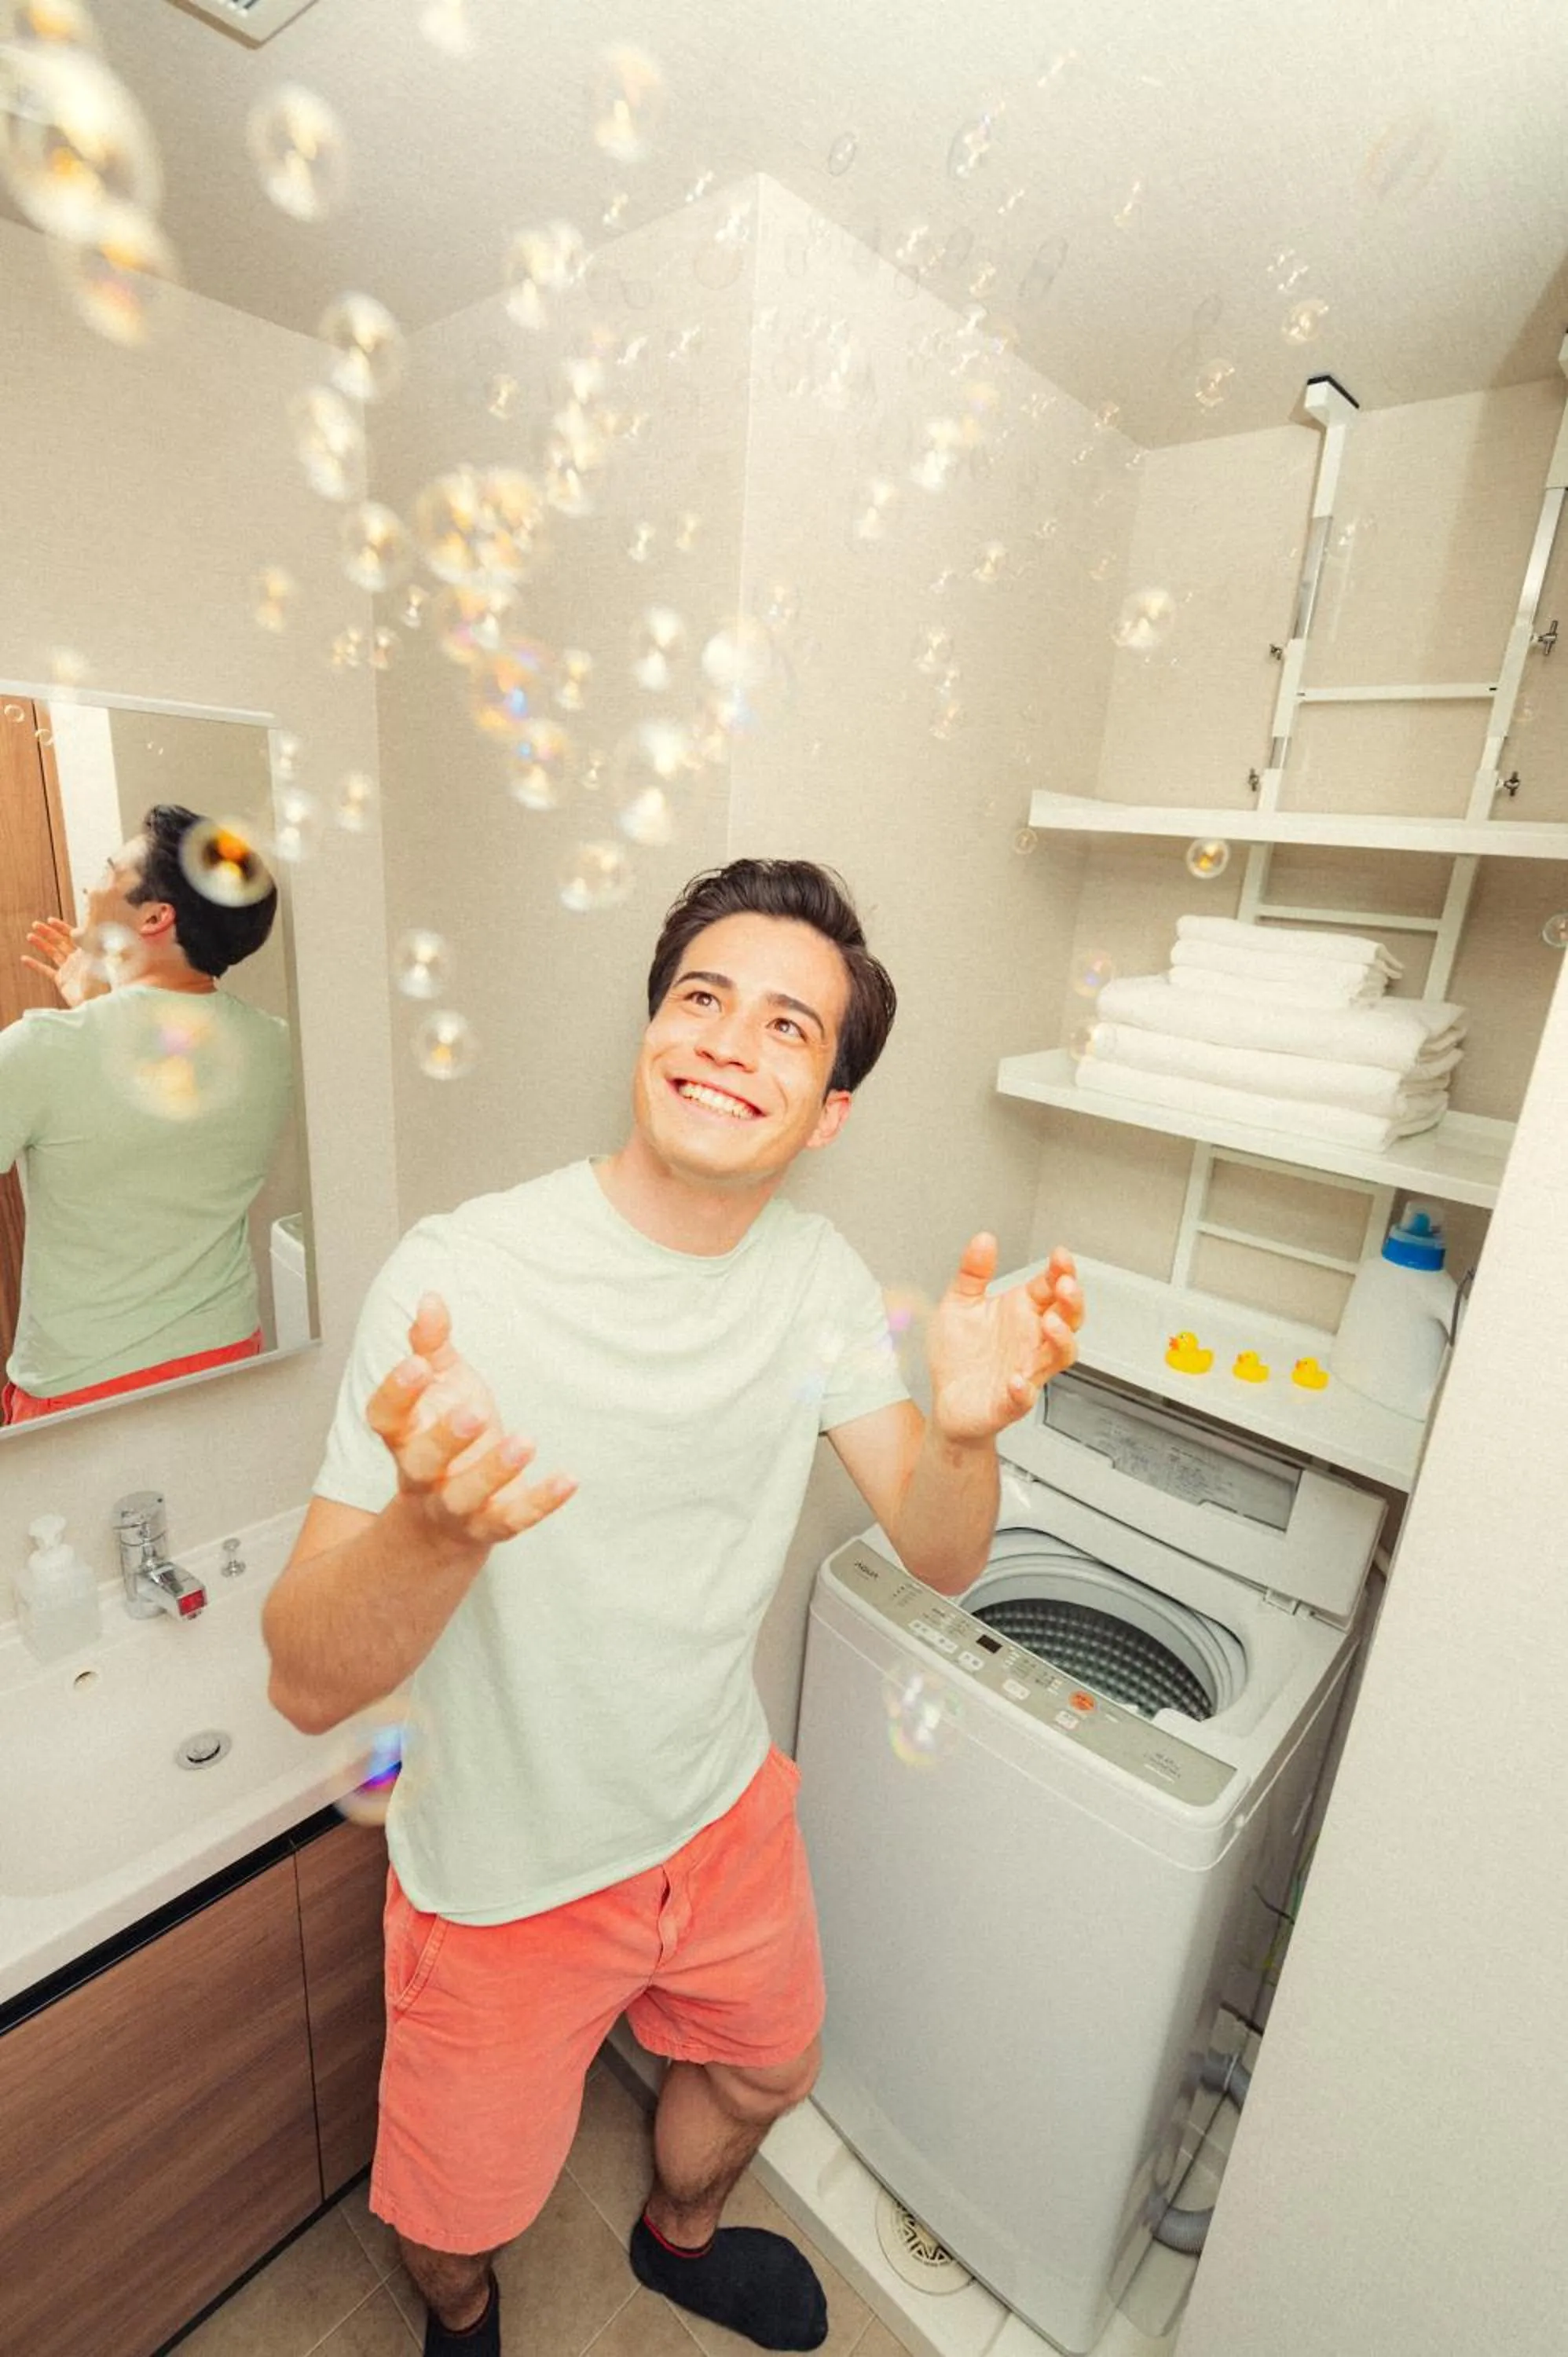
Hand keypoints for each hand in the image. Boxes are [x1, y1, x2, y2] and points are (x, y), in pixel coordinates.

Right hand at [20, 917, 103, 1006]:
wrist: (96, 1003)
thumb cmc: (100, 982)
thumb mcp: (96, 958)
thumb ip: (88, 942)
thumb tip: (76, 930)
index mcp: (88, 952)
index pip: (73, 936)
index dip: (62, 927)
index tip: (50, 920)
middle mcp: (78, 959)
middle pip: (61, 942)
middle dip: (49, 933)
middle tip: (36, 924)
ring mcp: (69, 970)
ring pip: (53, 953)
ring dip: (41, 944)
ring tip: (30, 936)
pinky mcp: (62, 981)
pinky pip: (47, 970)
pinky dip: (36, 965)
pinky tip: (25, 958)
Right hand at [365, 1291, 575, 1546]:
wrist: (444, 1522)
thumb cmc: (442, 1437)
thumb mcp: (440, 1386)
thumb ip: (432, 1345)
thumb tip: (430, 1300)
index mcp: (404, 1435)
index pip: (385, 1417)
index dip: (396, 1393)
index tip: (418, 1365)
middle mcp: (421, 1475)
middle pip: (421, 1463)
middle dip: (446, 1439)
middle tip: (476, 1413)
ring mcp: (454, 1506)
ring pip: (463, 1497)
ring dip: (493, 1472)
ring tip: (525, 1441)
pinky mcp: (490, 1525)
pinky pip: (512, 1519)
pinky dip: (540, 1501)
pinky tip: (569, 1479)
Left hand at [926, 1236, 1083, 1445]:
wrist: (945, 1401)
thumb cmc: (959, 1355)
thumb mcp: (959, 1304)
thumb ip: (972, 1273)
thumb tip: (984, 1240)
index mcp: (1022, 1312)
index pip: (1051, 1287)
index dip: (1061, 1270)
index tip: (1060, 1254)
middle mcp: (1031, 1340)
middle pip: (1068, 1318)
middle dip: (1072, 1301)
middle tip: (1066, 1284)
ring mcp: (1026, 1370)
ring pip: (1060, 1355)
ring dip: (1061, 1339)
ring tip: (1051, 1322)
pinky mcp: (1010, 1402)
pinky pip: (1025, 1398)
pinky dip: (1024, 1390)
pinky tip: (1017, 1379)